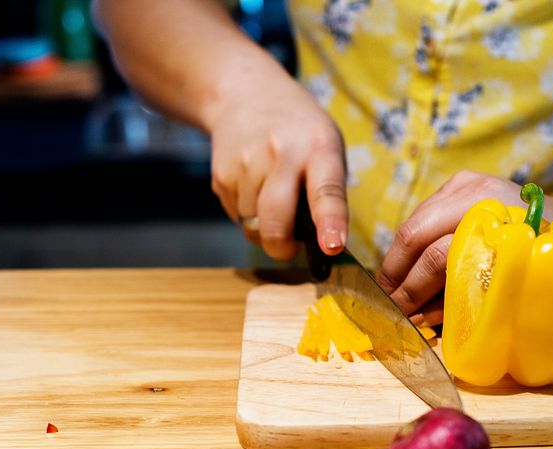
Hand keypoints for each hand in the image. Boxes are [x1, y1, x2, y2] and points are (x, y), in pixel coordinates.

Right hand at [207, 71, 347, 260]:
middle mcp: (281, 154)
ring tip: (272, 199)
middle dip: (281, 247)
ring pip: (253, 225)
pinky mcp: (221, 175)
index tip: (331, 246)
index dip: (330, 222)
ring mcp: (246, 163)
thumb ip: (329, 190)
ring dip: (264, 228)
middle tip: (286, 250)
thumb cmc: (299, 132)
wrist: (245, 94)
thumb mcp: (327, 145)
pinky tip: (253, 188)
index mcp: (319, 148)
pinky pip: (236, 216)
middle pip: (275, 219)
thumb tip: (322, 244)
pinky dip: (247, 215)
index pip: (326, 191)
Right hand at [378, 171, 552, 325]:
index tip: (399, 315)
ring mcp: (467, 183)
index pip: (436, 254)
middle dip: (397, 274)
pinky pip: (426, 216)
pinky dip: (416, 246)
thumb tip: (420, 319)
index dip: (411, 288)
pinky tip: (411, 269)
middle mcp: (475, 193)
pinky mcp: (464, 183)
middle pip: (415, 234)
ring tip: (395, 291)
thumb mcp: (512, 287)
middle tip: (388, 305)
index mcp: (492, 220)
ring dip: (402, 260)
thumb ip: (465, 298)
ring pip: (415, 223)